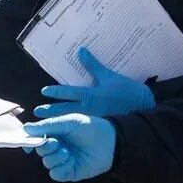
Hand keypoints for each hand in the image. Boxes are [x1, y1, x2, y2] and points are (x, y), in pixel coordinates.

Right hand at [23, 115, 116, 181]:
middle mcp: (57, 147)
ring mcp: (63, 160)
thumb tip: (25, 128)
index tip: (28, 144)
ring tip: (67, 152)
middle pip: (40, 151)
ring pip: (47, 163)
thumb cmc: (90, 127)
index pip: (36, 138)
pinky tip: (70, 161)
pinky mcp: (70, 172)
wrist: (109, 141)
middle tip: (56, 143)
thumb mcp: (67, 122)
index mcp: (55, 133)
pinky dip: (60, 168)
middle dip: (45, 147)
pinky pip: (56, 174)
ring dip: (54, 157)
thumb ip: (47, 126)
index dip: (30, 142)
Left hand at [34, 47, 154, 118]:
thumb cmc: (129, 92)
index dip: (55, 92)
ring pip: (72, 121)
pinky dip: (73, 130)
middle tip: (36, 113)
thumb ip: (93, 65)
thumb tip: (81, 51)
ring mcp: (93, 120)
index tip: (44, 92)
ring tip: (46, 125)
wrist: (146, 109)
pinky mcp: (100, 127)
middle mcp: (89, 109)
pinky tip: (67, 131)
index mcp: (90, 95)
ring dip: (58, 122)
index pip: (68, 93)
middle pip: (65, 110)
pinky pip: (83, 129)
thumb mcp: (110, 76)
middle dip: (50, 111)